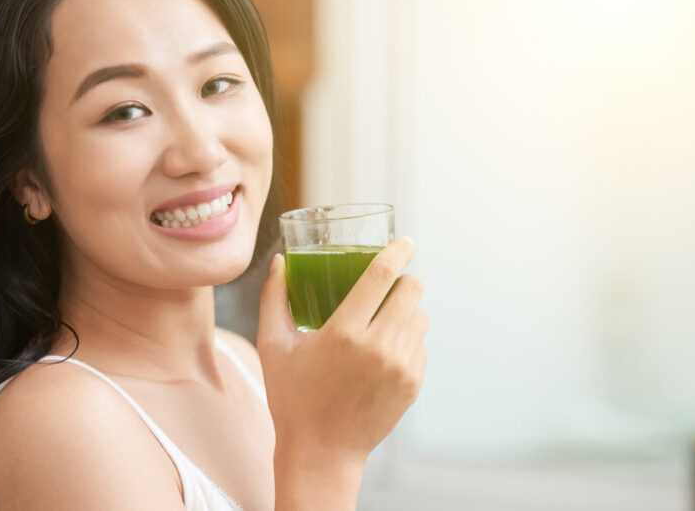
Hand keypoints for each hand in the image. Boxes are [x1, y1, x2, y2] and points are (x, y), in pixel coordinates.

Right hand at [257, 237, 428, 462]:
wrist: (321, 453)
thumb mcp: (273, 346)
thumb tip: (281, 260)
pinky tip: (384, 350)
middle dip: (403, 280)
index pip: (382, 276)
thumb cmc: (292, 397)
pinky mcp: (412, 384)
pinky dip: (407, 339)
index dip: (398, 251)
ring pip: (420, 316)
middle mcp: (378, 347)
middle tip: (387, 285)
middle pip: (412, 290)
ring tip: (382, 321)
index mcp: (344, 332)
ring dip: (406, 310)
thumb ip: (274, 298)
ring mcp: (400, 367)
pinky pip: (421, 344)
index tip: (406, 241)